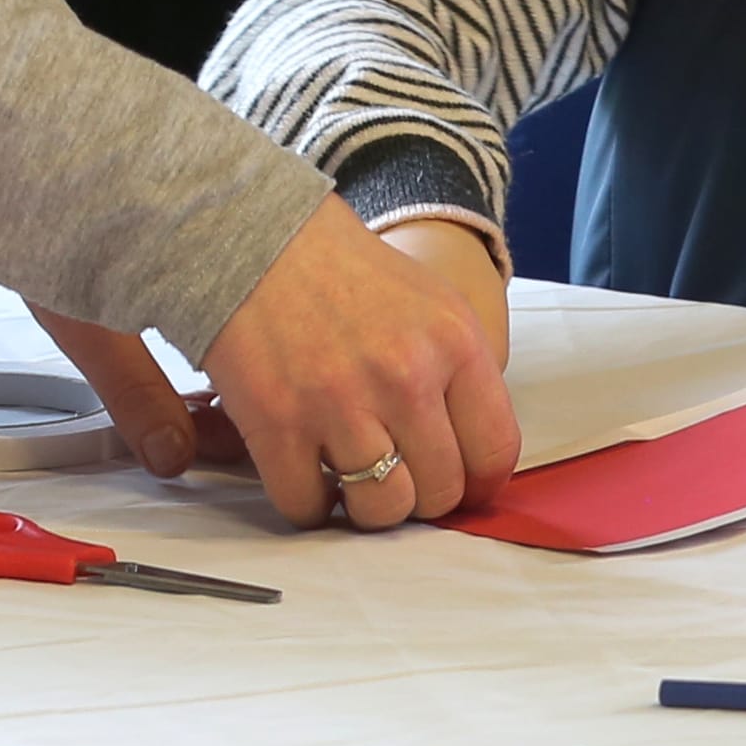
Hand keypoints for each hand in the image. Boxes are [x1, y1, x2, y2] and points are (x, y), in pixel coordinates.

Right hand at [28, 192, 521, 527]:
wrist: (250, 233)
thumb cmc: (338, 270)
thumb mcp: (429, 304)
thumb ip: (456, 375)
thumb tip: (469, 457)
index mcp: (455, 341)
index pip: (495, 451)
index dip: (475, 482)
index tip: (455, 485)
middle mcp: (408, 376)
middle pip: (438, 493)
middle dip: (416, 496)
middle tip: (389, 476)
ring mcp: (342, 404)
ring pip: (380, 512)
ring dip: (362, 509)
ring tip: (345, 475)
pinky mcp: (278, 424)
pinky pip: (306, 507)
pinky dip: (303, 502)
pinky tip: (300, 468)